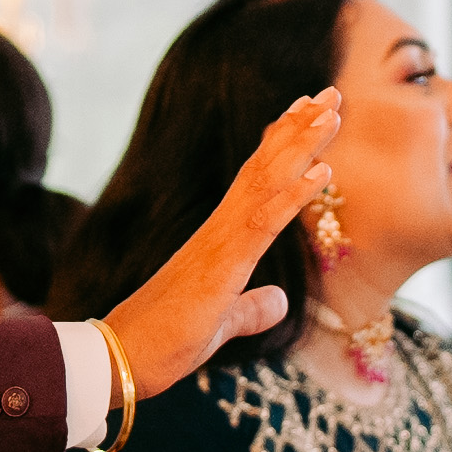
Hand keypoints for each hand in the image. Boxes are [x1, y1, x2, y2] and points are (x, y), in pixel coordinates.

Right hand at [103, 91, 343, 402]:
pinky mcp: (222, 266)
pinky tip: (325, 172)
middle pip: (264, 167)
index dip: (282, 145)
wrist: (119, 359)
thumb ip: (250, 308)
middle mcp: (219, 230)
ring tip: (332, 110)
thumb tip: (280, 300)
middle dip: (299, 129)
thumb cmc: (161, 341)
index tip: (307, 113)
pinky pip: (265, 222)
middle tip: (331, 92)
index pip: (256, 181)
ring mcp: (219, 243)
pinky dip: (296, 195)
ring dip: (303, 145)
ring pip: (267, 181)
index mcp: (218, 240)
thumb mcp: (220, 324)